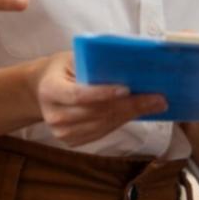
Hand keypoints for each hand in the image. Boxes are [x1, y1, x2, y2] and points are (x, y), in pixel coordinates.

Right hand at [32, 52, 167, 146]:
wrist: (41, 90)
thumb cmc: (62, 69)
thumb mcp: (72, 58)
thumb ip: (93, 62)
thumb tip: (129, 66)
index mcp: (50, 89)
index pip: (79, 95)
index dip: (103, 94)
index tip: (128, 88)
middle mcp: (54, 115)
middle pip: (96, 113)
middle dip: (130, 106)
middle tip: (157, 99)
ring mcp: (61, 132)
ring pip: (102, 125)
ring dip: (130, 115)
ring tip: (154, 105)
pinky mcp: (71, 141)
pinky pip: (101, 133)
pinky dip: (121, 122)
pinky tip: (137, 112)